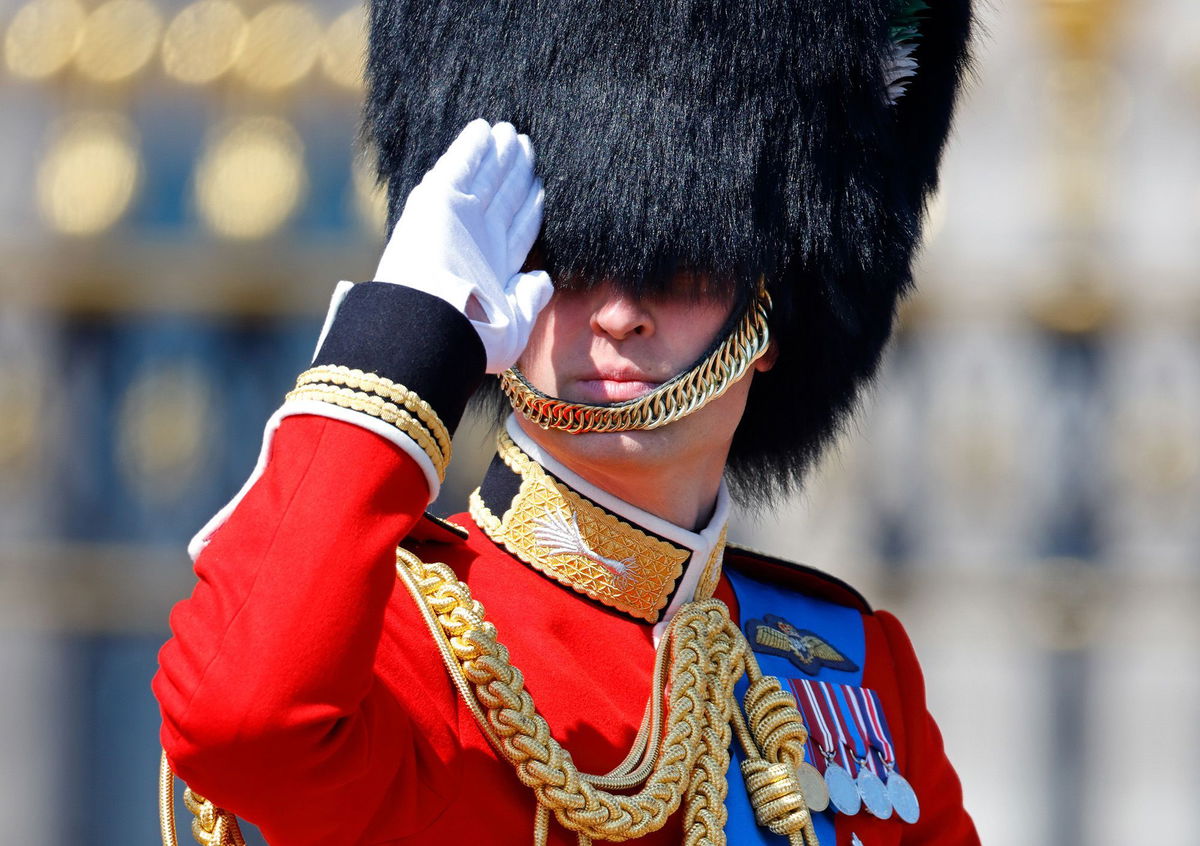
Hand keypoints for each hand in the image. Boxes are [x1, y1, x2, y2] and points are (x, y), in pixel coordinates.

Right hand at [374, 119, 553, 373]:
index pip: (517, 228)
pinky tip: (484, 129)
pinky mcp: (437, 199)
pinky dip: (471, 147)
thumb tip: (543, 279)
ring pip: (485, 177)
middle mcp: (477, 238)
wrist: (429, 326)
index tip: (540, 188)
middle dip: (515, 173)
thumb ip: (530, 297)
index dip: (529, 207)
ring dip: (498, 155)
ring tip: (513, 133)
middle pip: (503, 197)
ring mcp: (457, 217)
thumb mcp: (514, 324)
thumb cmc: (473, 336)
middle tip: (526, 146)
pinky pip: (459, 165)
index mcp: (494, 266)